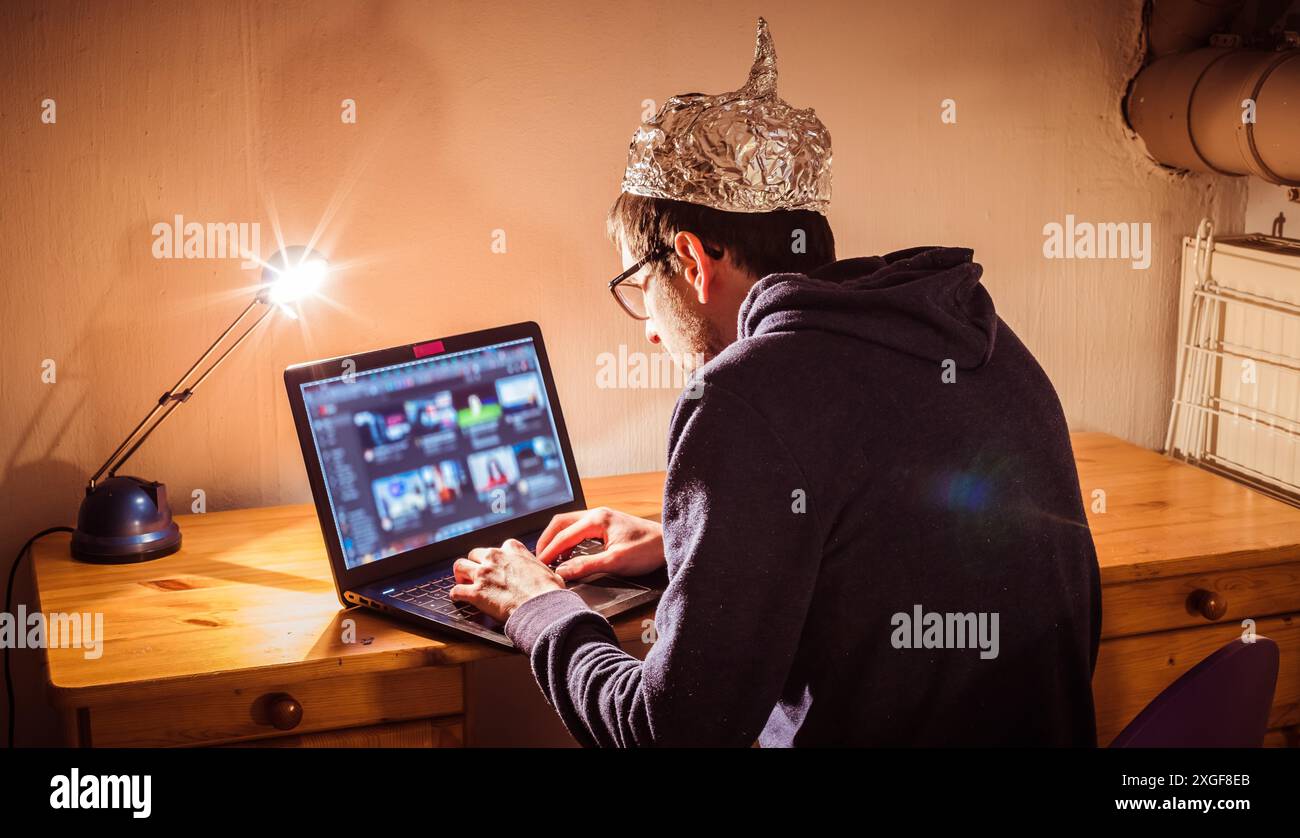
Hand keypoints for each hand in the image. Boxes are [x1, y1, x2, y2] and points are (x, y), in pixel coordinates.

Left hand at [449, 539, 564, 622]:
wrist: (542, 607)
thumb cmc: (549, 592)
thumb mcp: (548, 571)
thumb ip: (539, 570)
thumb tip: (549, 576)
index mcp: (513, 549)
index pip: (499, 547)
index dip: (498, 558)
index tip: (499, 566)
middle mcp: (495, 557)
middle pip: (475, 554)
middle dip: (475, 563)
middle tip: (478, 575)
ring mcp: (483, 574)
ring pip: (459, 566)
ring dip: (461, 575)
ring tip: (464, 582)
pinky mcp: (476, 593)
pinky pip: (456, 591)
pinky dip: (456, 595)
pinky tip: (459, 598)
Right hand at [535, 507, 664, 581]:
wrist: (667, 543)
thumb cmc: (646, 550)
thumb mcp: (615, 561)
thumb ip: (586, 565)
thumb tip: (563, 571)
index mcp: (597, 519)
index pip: (564, 535)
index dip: (549, 551)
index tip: (539, 565)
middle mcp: (597, 513)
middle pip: (561, 523)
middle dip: (548, 540)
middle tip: (539, 559)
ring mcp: (602, 516)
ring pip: (569, 524)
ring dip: (557, 539)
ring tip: (550, 557)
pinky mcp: (606, 523)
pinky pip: (579, 527)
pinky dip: (568, 539)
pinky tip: (568, 553)